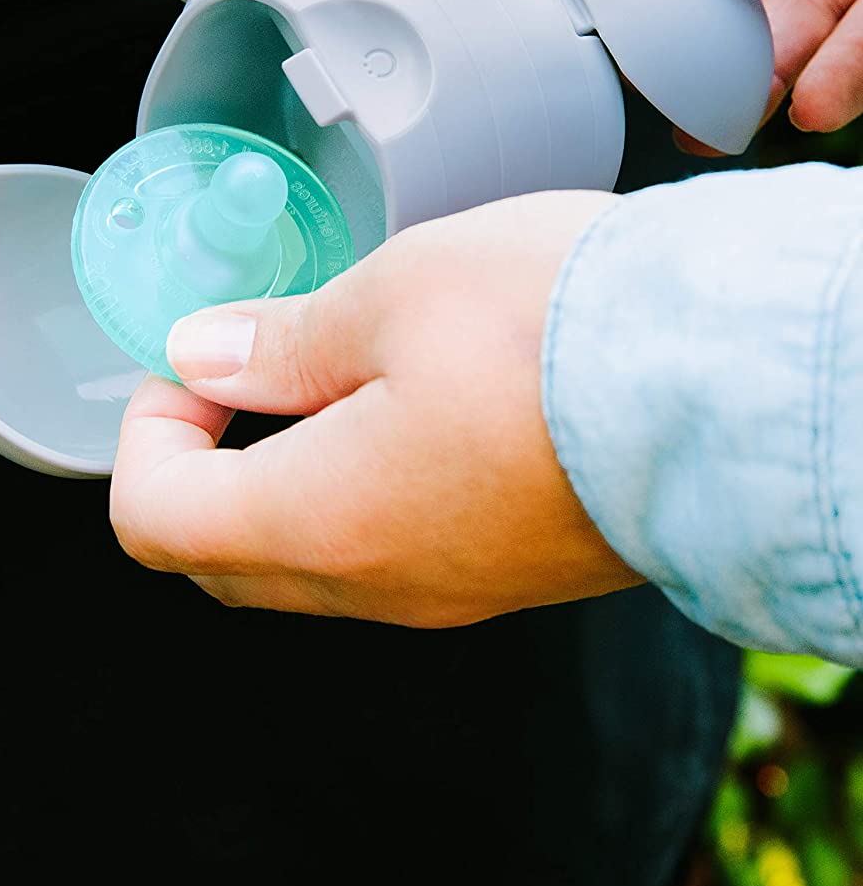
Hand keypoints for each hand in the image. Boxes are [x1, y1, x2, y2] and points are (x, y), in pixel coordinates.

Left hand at [110, 192, 638, 624]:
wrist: (737, 384)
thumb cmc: (571, 327)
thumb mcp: (395, 295)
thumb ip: (280, 339)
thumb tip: (203, 354)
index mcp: (327, 521)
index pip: (155, 521)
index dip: (148, 430)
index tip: (198, 358)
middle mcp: (382, 584)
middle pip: (221, 555)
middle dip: (204, 458)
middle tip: (250, 362)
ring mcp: (452, 591)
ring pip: (307, 559)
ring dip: (283, 472)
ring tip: (340, 367)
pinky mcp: (508, 573)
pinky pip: (388, 554)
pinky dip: (357, 488)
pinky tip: (413, 401)